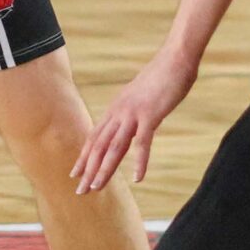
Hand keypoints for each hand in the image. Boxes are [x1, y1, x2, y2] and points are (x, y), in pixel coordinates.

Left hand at [74, 48, 199, 191]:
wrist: (175, 59)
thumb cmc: (161, 77)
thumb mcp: (139, 95)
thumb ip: (131, 109)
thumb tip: (127, 119)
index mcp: (116, 109)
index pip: (95, 137)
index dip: (84, 157)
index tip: (75, 173)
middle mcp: (119, 112)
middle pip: (100, 146)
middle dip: (88, 169)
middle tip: (80, 190)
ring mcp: (133, 114)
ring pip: (115, 147)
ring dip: (105, 169)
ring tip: (96, 187)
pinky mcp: (151, 115)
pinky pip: (143, 143)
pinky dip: (140, 161)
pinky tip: (137, 178)